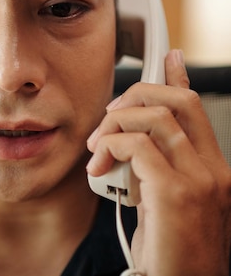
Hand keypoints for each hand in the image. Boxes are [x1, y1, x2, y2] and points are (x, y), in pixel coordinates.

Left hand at [87, 49, 230, 275]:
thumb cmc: (169, 254)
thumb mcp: (161, 202)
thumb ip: (153, 169)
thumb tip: (129, 142)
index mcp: (213, 170)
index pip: (196, 110)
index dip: (179, 79)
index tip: (168, 58)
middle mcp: (214, 170)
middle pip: (179, 101)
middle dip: (136, 95)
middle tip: (108, 119)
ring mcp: (200, 181)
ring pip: (155, 117)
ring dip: (114, 124)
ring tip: (97, 150)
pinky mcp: (177, 195)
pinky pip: (137, 145)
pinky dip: (110, 146)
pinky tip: (98, 167)